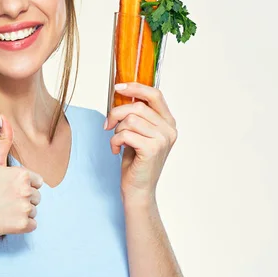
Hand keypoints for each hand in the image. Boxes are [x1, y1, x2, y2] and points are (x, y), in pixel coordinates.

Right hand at [0, 115, 43, 239]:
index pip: (36, 180)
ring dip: (23, 211)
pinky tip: (7, 220)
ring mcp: (25, 209)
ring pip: (35, 210)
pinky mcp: (23, 225)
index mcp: (22, 174)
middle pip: (37, 196)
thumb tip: (3, 116)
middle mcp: (27, 191)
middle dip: (24, 198)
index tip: (6, 188)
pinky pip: (33, 225)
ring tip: (4, 209)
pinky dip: (23, 225)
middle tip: (3, 199)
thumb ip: (2, 140)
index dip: (22, 184)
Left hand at [104, 82, 177, 200]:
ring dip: (116, 131)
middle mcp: (169, 129)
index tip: (118, 88)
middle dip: (116, 114)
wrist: (138, 189)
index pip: (155, 95)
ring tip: (117, 142)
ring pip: (130, 120)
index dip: (136, 88)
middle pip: (138, 107)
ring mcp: (163, 139)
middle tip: (108, 125)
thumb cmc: (136, 162)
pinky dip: (115, 141)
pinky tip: (116, 150)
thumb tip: (122, 93)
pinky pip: (126, 134)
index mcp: (168, 122)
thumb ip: (137, 115)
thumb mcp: (138, 133)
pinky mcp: (152, 149)